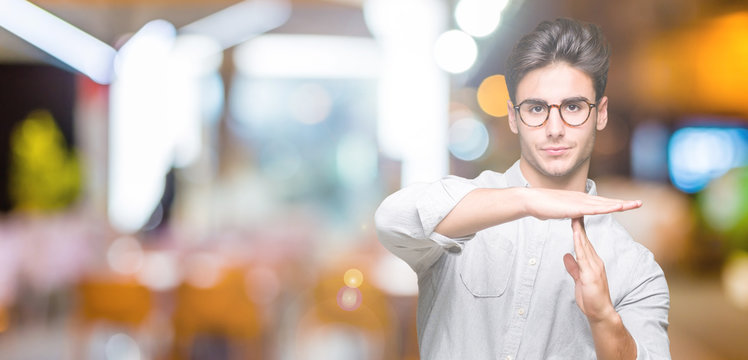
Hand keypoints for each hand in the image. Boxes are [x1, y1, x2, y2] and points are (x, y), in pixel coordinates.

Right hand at [524, 188, 640, 220]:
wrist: (531, 200)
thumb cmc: (541, 206)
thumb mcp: (558, 211)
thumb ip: (566, 213)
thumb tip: (568, 215)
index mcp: (579, 200)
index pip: (600, 203)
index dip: (614, 204)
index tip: (626, 205)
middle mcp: (582, 199)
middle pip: (606, 202)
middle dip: (623, 203)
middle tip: (639, 203)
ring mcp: (579, 202)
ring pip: (604, 204)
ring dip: (619, 204)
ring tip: (633, 205)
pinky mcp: (575, 207)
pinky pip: (594, 208)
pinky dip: (607, 208)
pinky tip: (616, 208)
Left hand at [563, 217, 616, 322]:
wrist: (600, 312)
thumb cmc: (590, 298)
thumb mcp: (578, 279)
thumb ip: (573, 267)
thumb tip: (567, 256)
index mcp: (592, 262)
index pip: (584, 242)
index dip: (578, 229)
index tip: (573, 216)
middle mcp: (595, 262)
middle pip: (585, 240)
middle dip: (579, 224)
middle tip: (575, 208)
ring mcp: (594, 267)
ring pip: (585, 245)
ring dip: (579, 231)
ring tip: (574, 217)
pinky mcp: (591, 274)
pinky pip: (584, 257)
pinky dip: (579, 245)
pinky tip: (576, 237)